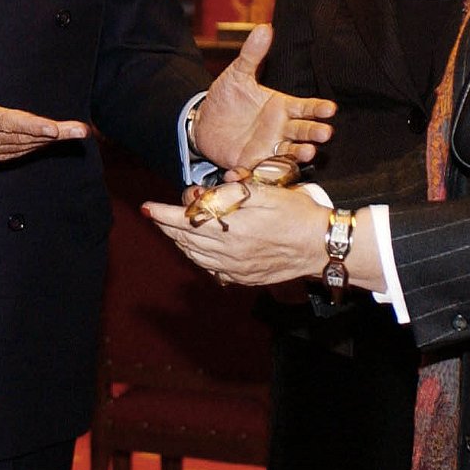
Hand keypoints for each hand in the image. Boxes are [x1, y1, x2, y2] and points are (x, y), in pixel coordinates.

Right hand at [0, 29, 88, 162]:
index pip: (6, 122)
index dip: (31, 126)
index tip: (54, 129)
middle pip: (22, 137)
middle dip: (54, 135)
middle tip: (82, 131)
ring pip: (21, 147)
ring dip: (48, 142)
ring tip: (75, 133)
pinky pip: (12, 152)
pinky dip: (32, 146)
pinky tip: (48, 142)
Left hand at [143, 182, 328, 286]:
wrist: (322, 246)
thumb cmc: (298, 214)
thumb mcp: (266, 192)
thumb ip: (231, 192)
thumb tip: (204, 194)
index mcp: (231, 228)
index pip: (185, 221)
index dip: (163, 214)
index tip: (148, 208)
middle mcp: (228, 251)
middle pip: (185, 239)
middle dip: (168, 226)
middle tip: (158, 215)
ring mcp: (235, 268)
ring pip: (194, 256)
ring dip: (180, 242)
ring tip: (173, 229)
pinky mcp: (243, 277)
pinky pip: (210, 269)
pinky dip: (198, 257)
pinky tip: (197, 248)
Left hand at [190, 24, 335, 170]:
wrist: (204, 121)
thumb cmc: (227, 98)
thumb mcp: (237, 75)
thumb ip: (252, 55)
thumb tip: (265, 28)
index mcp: (282, 107)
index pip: (306, 107)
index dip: (319, 108)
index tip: (330, 108)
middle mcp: (281, 129)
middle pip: (304, 131)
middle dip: (315, 132)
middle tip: (325, 132)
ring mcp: (268, 148)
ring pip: (289, 153)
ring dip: (300, 154)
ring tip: (308, 152)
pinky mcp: (251, 163)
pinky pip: (258, 170)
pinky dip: (257, 172)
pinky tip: (254, 171)